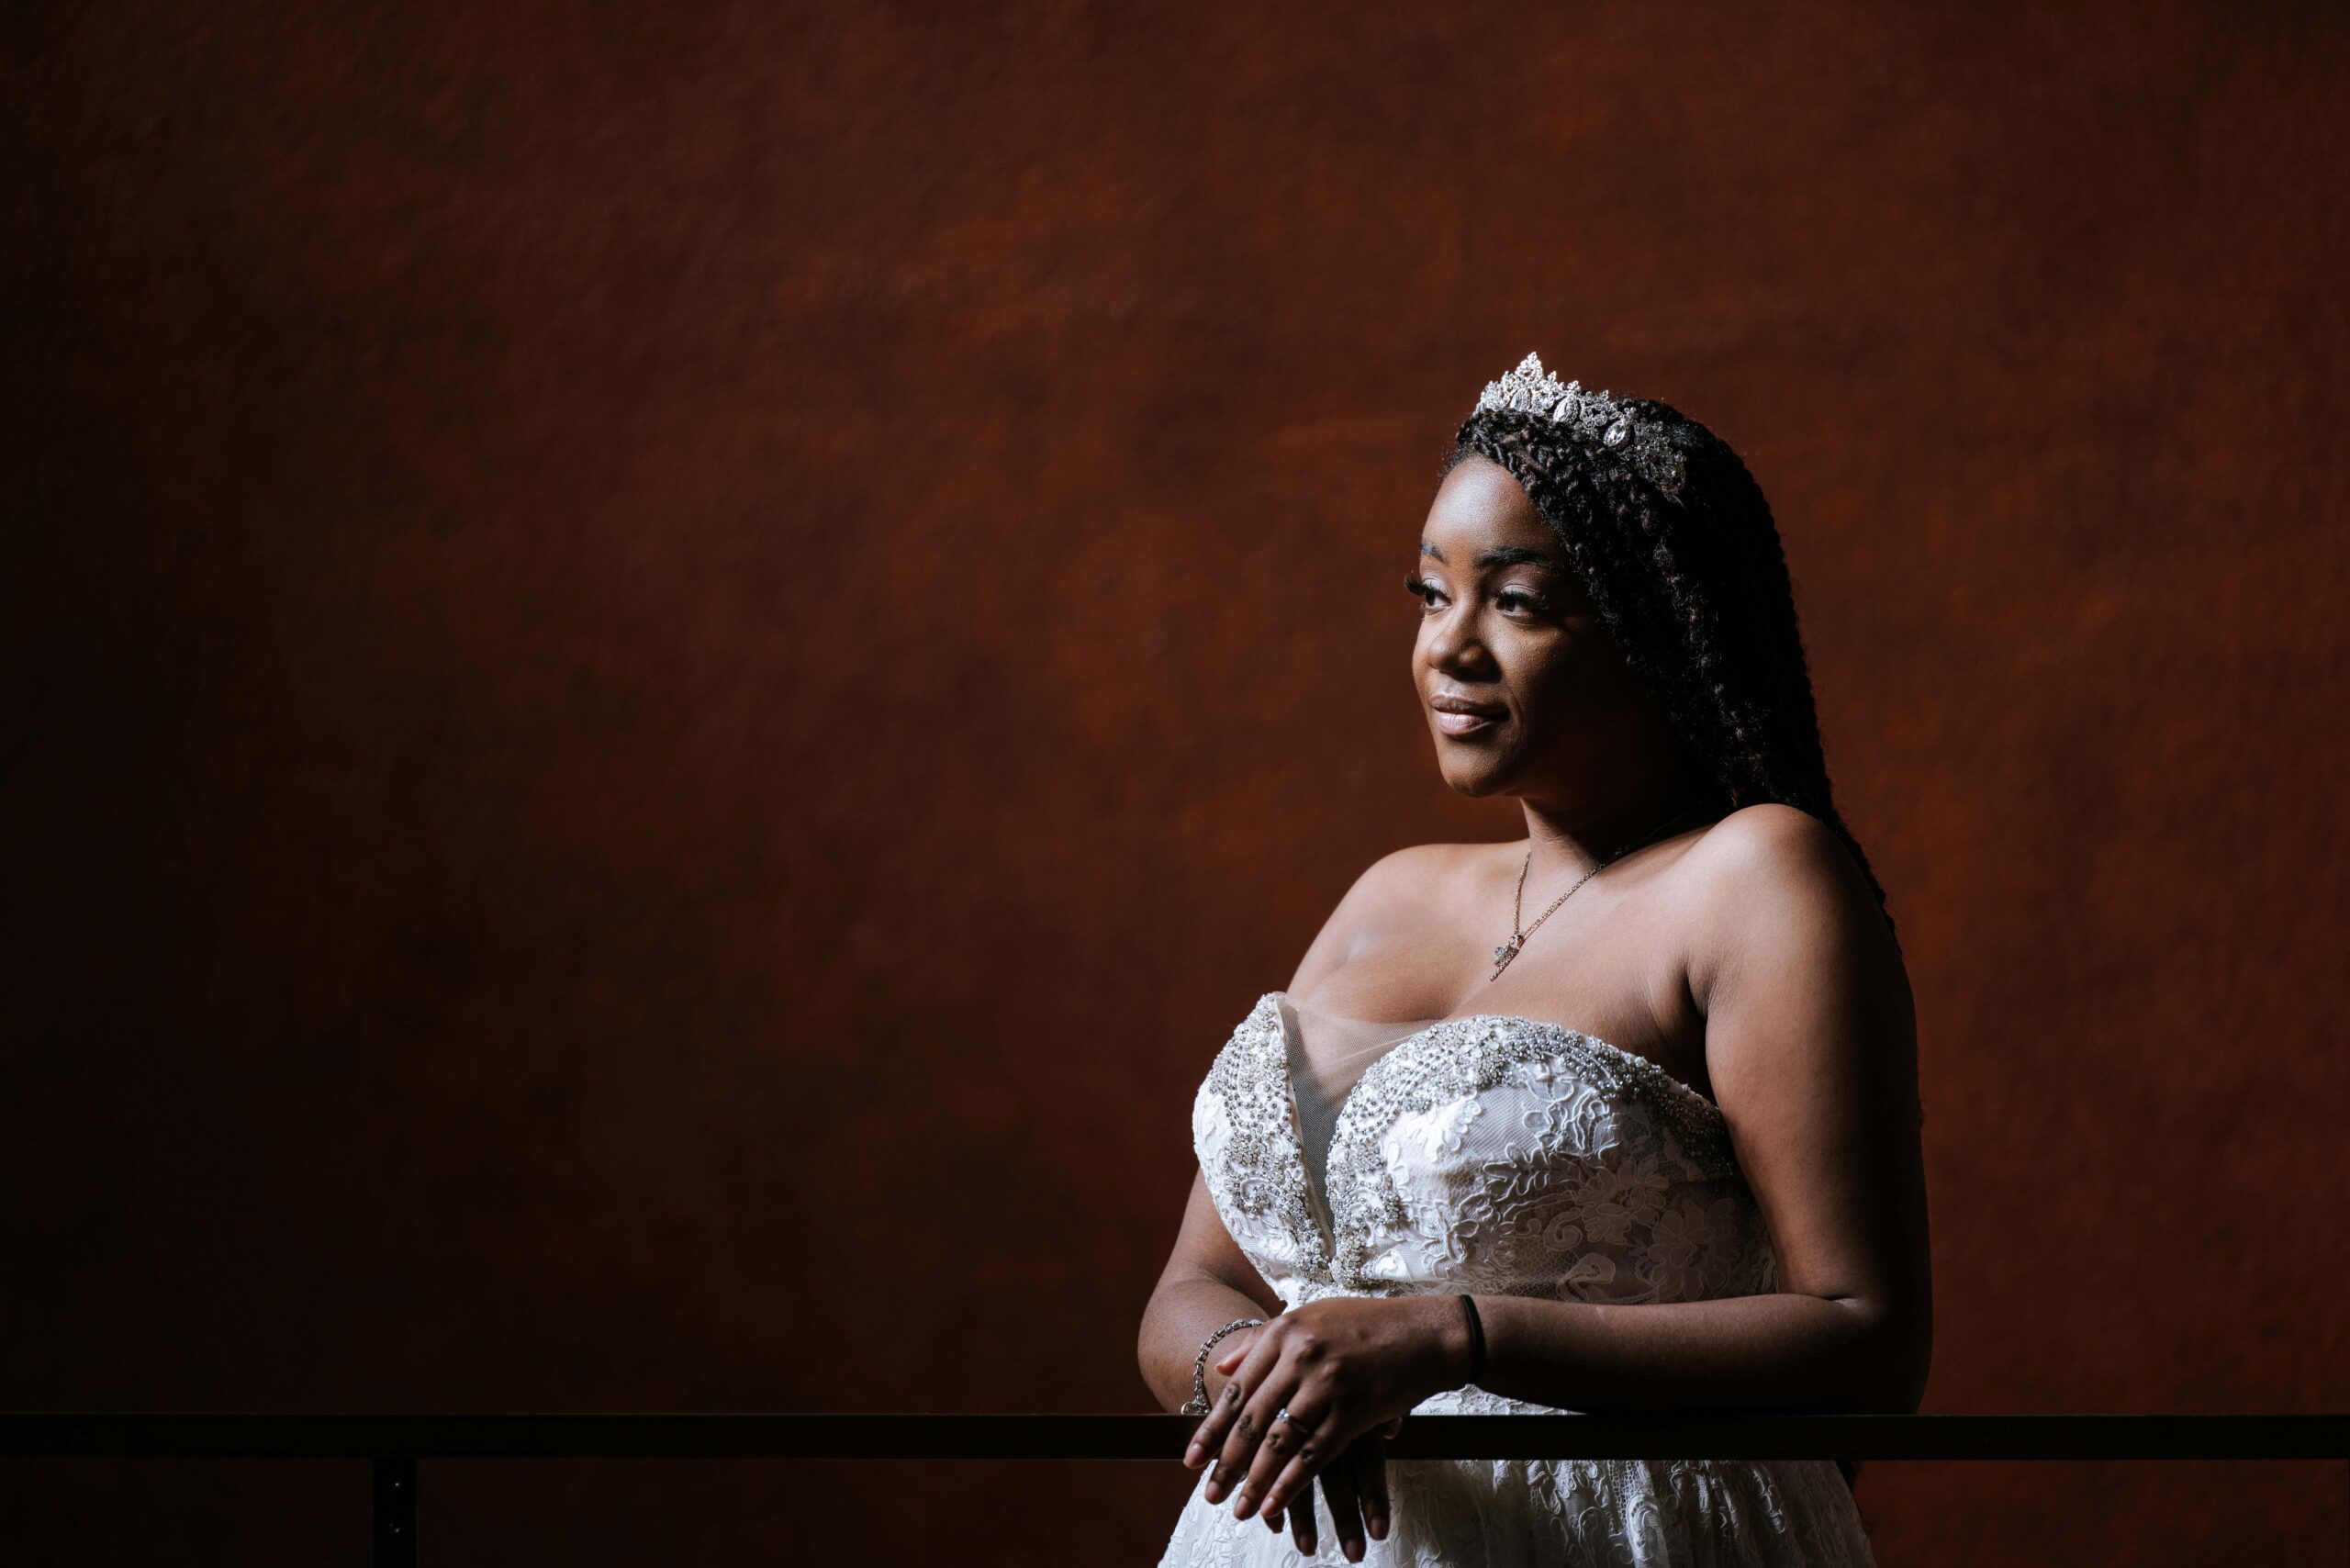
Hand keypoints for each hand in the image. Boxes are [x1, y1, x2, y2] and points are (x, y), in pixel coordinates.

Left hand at [1182, 1296, 1466, 1557]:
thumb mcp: (1311, 1318)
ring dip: (1255, 1482)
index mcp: (1284, 1331)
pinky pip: (1315, 1455)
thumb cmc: (1367, 1324)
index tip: (1191, 1460)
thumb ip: (1263, 1341)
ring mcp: (1327, 1384)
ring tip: (1239, 1510)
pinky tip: (1276, 1506)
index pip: (1237, 1389)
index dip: (1211, 1429)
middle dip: (1227, 1463)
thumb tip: (1221, 1368)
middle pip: (1253, 1420)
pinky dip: (1292, 1484)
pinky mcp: (1355, 1410)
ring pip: (1280, 1442)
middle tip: (1209, 1495)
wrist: (1427, 1331)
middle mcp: (1300, 1356)